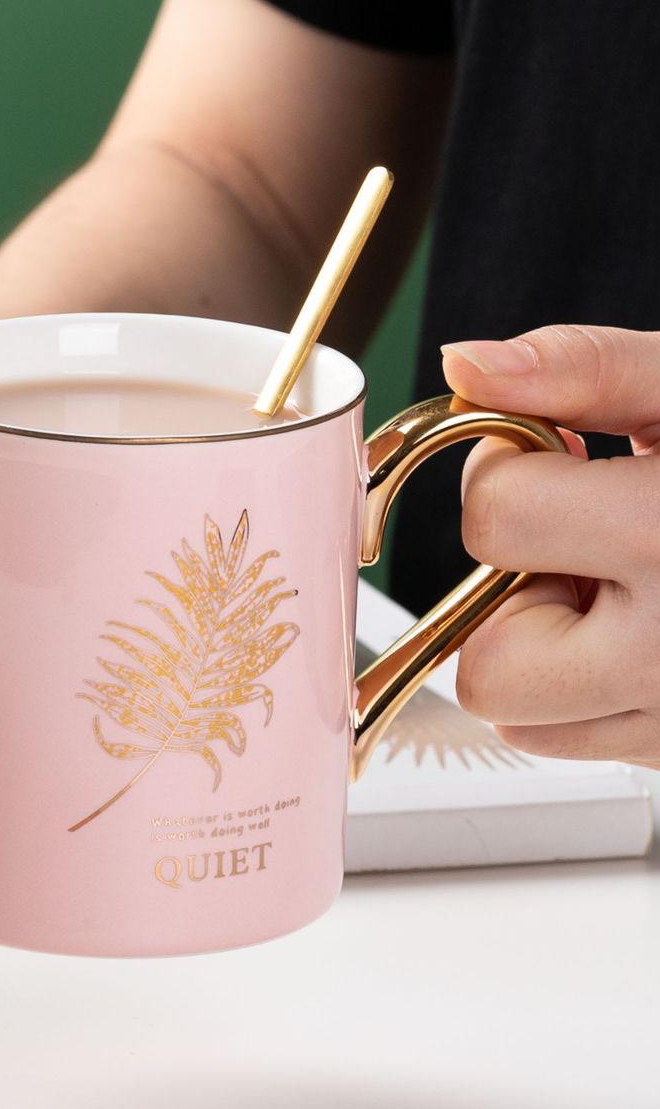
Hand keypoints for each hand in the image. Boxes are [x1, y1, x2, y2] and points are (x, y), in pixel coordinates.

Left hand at [440, 325, 659, 765]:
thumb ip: (586, 368)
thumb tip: (467, 365)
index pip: (494, 519)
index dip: (509, 468)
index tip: (564, 451)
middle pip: (487, 666)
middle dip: (508, 591)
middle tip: (579, 538)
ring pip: (520, 719)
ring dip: (539, 648)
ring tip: (621, 582)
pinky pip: (581, 743)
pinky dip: (586, 690)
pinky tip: (646, 625)